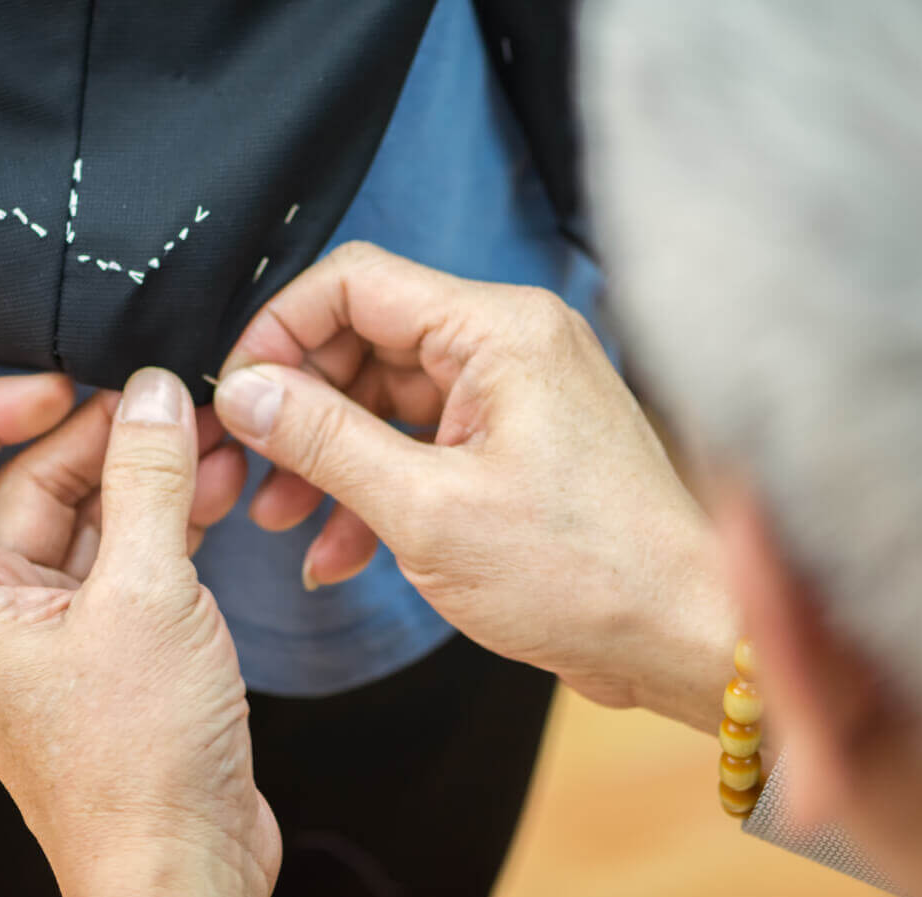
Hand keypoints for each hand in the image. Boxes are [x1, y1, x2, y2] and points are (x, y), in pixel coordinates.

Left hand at [0, 371, 278, 896]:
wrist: (180, 870)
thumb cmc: (137, 767)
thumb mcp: (147, 594)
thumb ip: (147, 481)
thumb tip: (152, 396)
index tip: (59, 383)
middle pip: (25, 485)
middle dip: (99, 435)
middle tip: (167, 403)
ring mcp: (52, 635)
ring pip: (85, 520)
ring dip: (144, 475)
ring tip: (210, 437)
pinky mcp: (107, 653)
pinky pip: (124, 561)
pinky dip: (165, 521)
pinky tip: (215, 490)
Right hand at [213, 243, 735, 729]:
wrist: (684, 639)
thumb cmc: (586, 575)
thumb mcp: (427, 511)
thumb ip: (324, 441)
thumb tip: (245, 392)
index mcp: (500, 330)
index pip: (356, 282)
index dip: (280, 330)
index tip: (237, 392)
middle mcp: (509, 343)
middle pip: (363, 339)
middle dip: (298, 406)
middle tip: (247, 465)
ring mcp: (513, 393)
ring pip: (383, 398)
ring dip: (326, 457)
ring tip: (280, 519)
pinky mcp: (513, 442)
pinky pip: (418, 441)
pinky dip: (372, 486)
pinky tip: (336, 549)